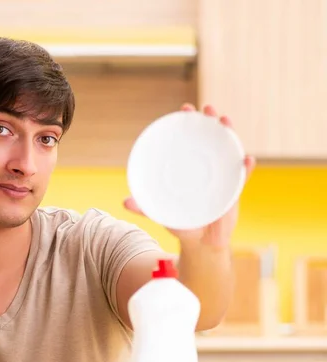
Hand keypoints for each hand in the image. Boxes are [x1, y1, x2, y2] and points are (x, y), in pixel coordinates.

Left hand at [124, 103, 255, 249]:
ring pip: (230, 150)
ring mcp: (224, 177)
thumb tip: (124, 202)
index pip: (190, 140)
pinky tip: (247, 159)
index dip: (189, 123)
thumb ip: (144, 207)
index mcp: (189, 168)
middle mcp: (208, 168)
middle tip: (207, 108)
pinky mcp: (236, 191)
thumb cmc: (182, 222)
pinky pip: (244, 176)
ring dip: (230, 134)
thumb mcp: (161, 212)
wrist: (200, 242)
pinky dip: (247, 167)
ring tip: (226, 121)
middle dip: (211, 120)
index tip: (184, 108)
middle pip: (213, 139)